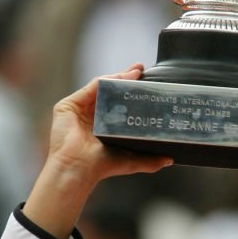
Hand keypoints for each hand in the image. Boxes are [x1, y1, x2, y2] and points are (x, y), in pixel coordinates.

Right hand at [44, 66, 171, 188]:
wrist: (78, 168)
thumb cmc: (100, 167)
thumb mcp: (131, 161)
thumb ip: (150, 161)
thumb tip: (169, 159)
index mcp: (102, 127)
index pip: (118, 104)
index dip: (131, 93)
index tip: (147, 83)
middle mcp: (90, 116)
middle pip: (109, 92)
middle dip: (126, 79)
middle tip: (142, 70)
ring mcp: (78, 110)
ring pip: (101, 87)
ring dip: (118, 76)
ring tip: (136, 72)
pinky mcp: (68, 106)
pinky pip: (90, 88)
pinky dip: (105, 81)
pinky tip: (119, 77)